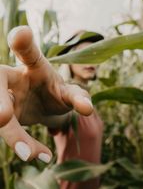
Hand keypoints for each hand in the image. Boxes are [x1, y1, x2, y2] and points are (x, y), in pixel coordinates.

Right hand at [0, 26, 92, 162]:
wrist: (44, 106)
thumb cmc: (57, 92)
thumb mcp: (69, 92)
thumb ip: (78, 96)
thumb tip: (87, 108)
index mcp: (33, 65)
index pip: (27, 51)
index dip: (22, 41)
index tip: (20, 34)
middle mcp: (13, 78)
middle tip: (1, 118)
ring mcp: (5, 98)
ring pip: (0, 113)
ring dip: (12, 135)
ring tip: (32, 154)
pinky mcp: (5, 116)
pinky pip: (6, 130)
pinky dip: (19, 144)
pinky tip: (38, 155)